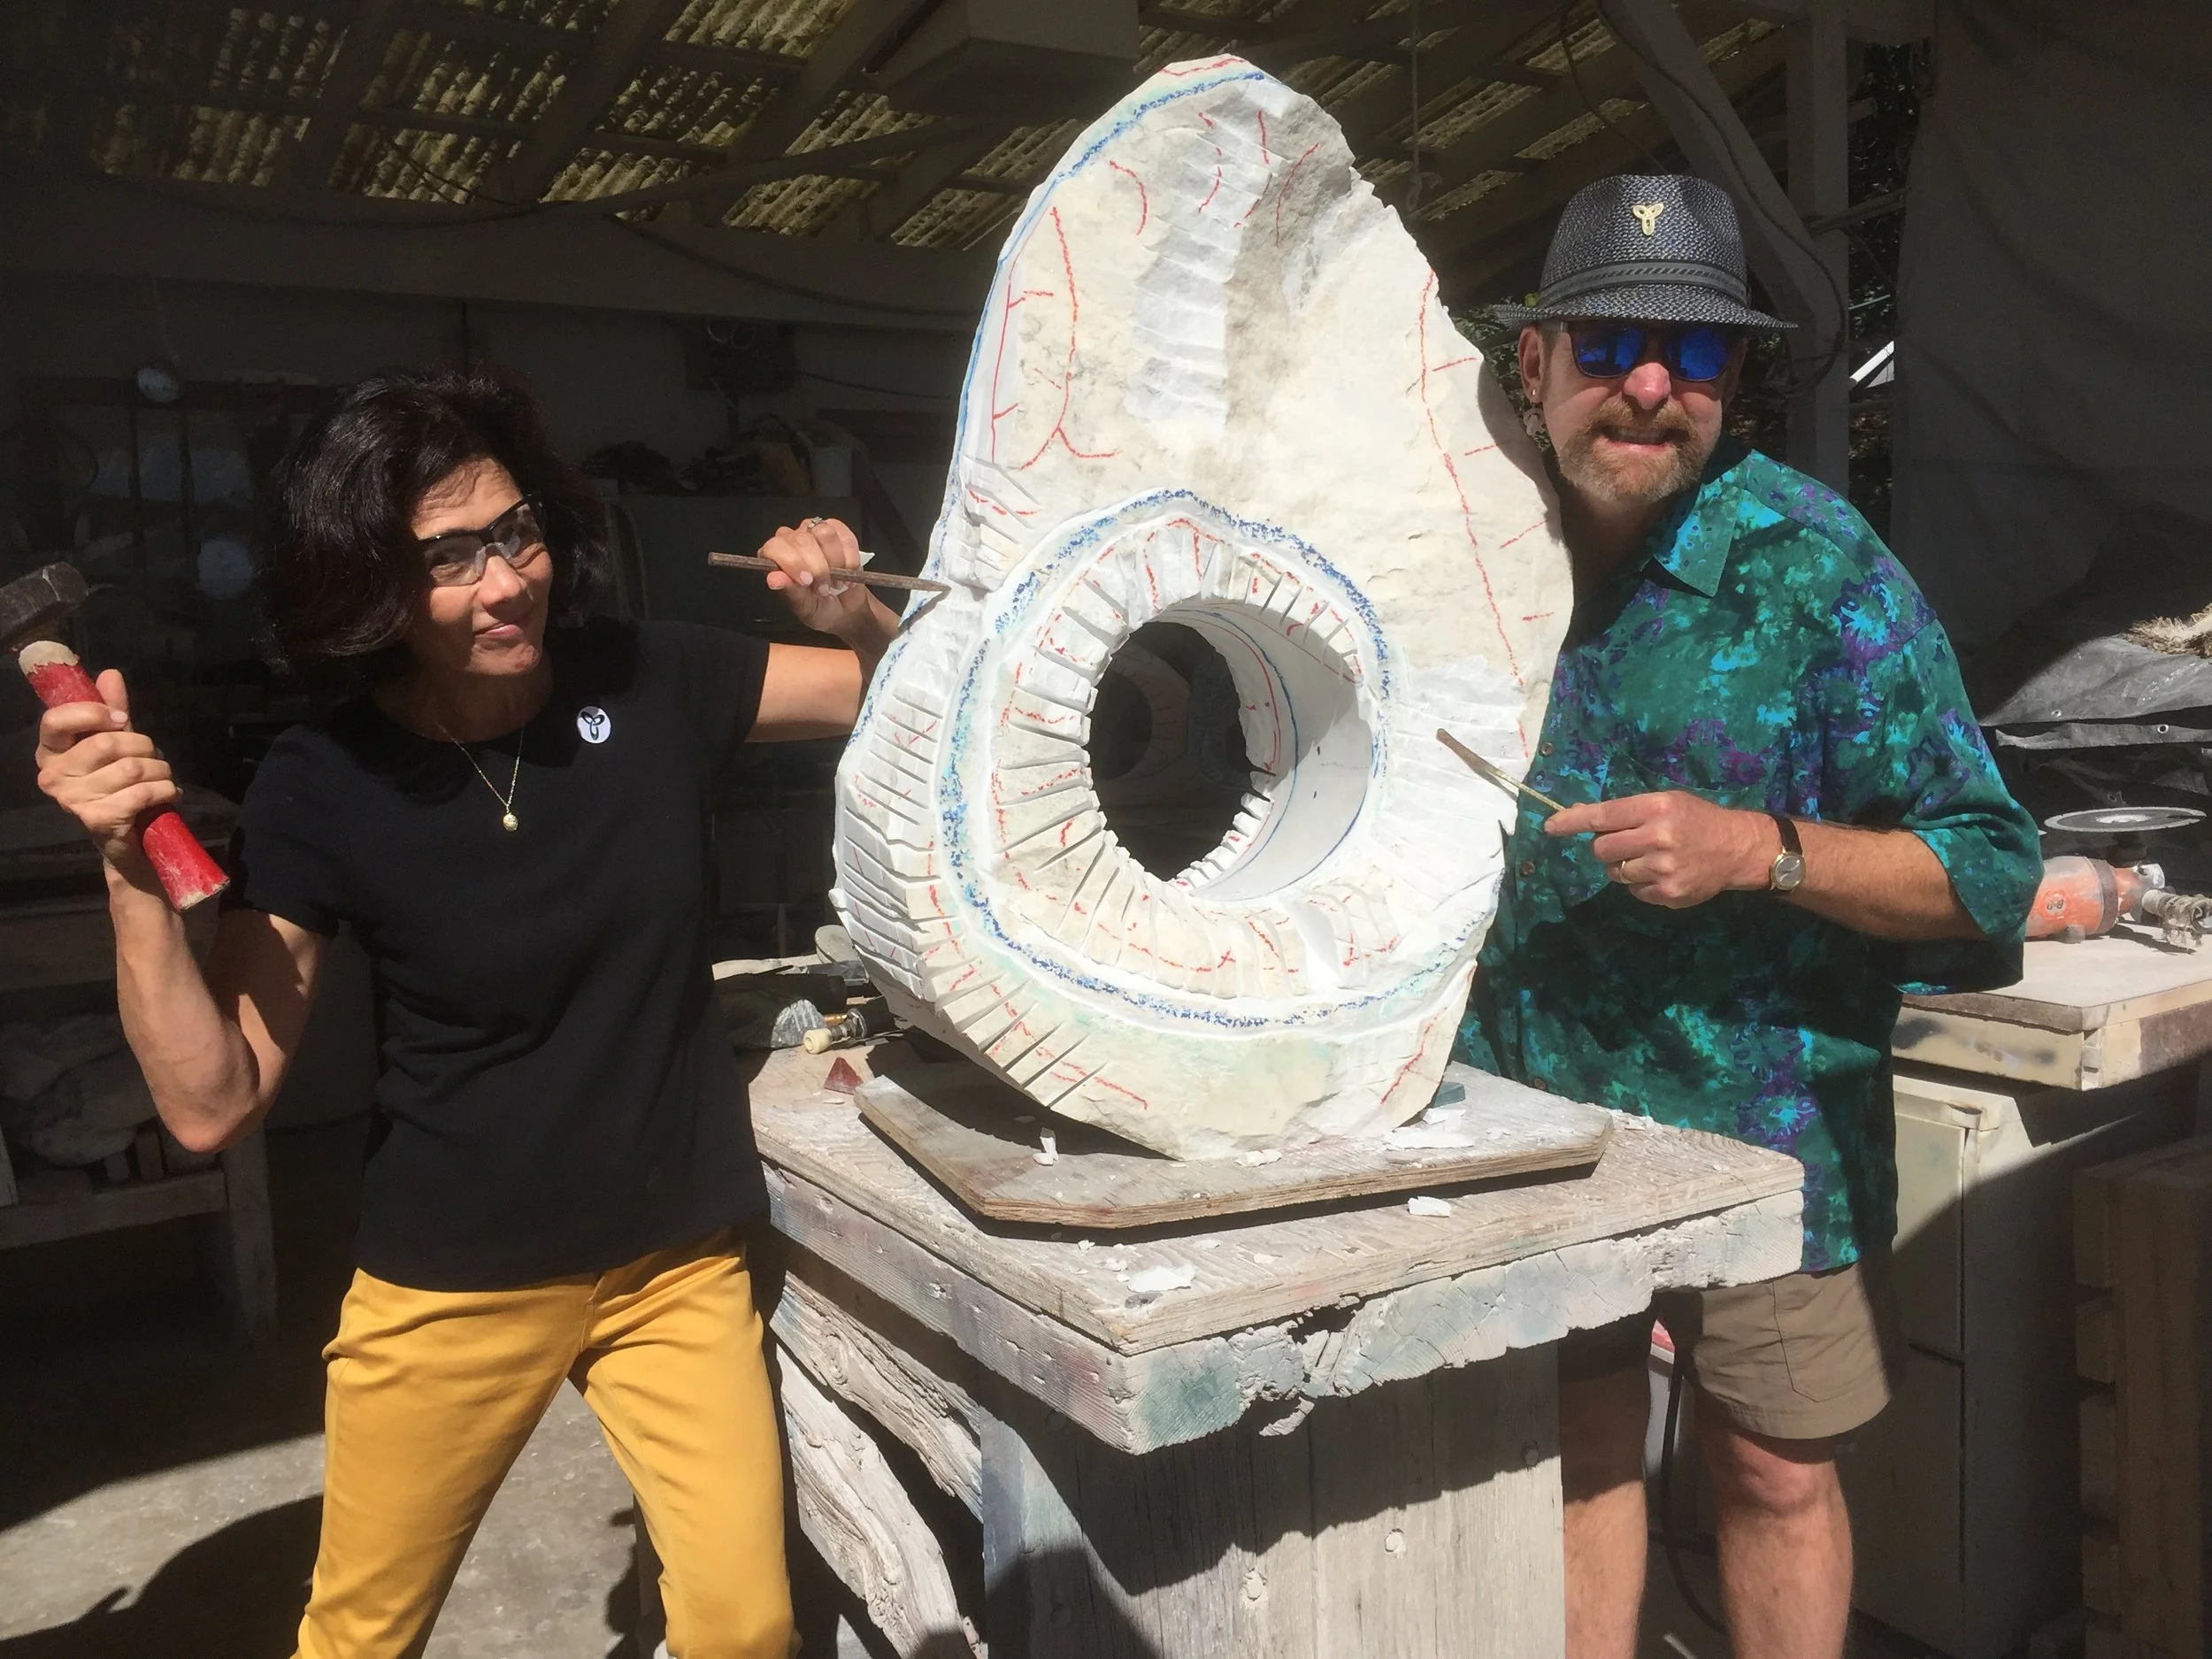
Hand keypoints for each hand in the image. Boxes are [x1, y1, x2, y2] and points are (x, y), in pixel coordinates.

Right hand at [33, 669, 175, 875]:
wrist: (130, 839)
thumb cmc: (120, 786)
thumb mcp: (117, 743)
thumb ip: (111, 710)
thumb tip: (110, 674)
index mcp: (50, 752)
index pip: (56, 719)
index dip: (95, 713)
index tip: (123, 720)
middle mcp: (52, 776)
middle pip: (108, 743)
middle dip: (144, 746)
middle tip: (154, 758)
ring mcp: (71, 800)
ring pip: (131, 767)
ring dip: (160, 770)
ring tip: (162, 778)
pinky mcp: (96, 819)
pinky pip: (142, 792)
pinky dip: (165, 790)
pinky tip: (167, 794)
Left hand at [757, 518, 875, 638]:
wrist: (846, 611)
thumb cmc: (819, 608)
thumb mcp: (803, 607)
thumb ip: (789, 592)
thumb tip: (774, 579)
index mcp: (774, 557)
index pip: (775, 547)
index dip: (793, 563)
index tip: (807, 582)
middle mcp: (790, 540)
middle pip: (802, 539)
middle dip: (818, 568)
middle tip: (824, 589)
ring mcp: (813, 531)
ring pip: (825, 533)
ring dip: (836, 562)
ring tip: (836, 581)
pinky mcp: (837, 530)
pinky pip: (846, 536)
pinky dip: (851, 558)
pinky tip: (849, 571)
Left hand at [1544, 790, 1777, 908]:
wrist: (1737, 848)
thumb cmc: (1696, 819)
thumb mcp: (1665, 802)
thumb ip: (1625, 811)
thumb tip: (1578, 814)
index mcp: (1655, 809)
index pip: (1602, 816)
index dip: (1571, 822)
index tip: (1550, 827)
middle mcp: (1657, 838)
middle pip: (1601, 849)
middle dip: (1607, 847)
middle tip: (1627, 843)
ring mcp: (1662, 869)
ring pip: (1615, 872)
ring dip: (1624, 866)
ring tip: (1650, 858)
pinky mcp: (1668, 894)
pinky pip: (1633, 891)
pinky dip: (1641, 883)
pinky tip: (1663, 873)